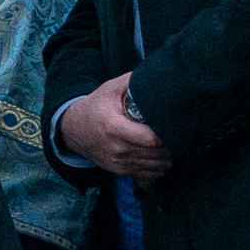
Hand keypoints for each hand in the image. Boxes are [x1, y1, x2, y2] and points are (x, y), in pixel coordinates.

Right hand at [57, 77, 171, 181]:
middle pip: (156, 154)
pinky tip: (160, 158)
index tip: (172, 127)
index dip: (167, 135)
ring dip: (167, 158)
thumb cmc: (96, 107)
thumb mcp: (109, 89)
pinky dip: (157, 168)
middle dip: (170, 146)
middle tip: (176, 135)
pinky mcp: (118, 171)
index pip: (151, 140)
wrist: (73, 129)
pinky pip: (146, 175)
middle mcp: (116, 148)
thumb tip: (157, 74)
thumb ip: (132, 82)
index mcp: (114, 127)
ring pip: (154, 166)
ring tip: (170, 146)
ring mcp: (117, 162)